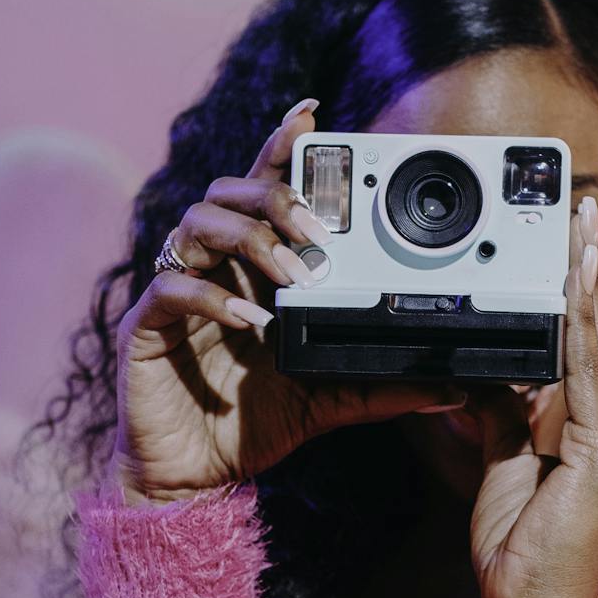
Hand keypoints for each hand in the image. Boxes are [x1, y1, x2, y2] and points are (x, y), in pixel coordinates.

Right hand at [111, 99, 469, 502]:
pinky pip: (170, 289)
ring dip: (251, 239)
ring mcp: (176, 292)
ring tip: (293, 275)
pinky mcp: (145, 328)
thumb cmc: (251, 425)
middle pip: (230, 191)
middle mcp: (211, 266)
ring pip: (196, 223)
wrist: (193, 480)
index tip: (311, 117)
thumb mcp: (330, 401)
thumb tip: (452, 387)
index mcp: (251, 266)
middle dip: (279, 199)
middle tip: (323, 235)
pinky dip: (213, 296)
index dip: (280, 147)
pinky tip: (251, 318)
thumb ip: (383, 386)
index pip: (263, 190)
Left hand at [466, 196, 597, 597]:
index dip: (582, 296)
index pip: (594, 354)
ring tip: (578, 235)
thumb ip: (507, 420)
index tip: (573, 246)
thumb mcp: (505, 472)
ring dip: (588, 289)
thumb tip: (493, 375)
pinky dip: (578, 339)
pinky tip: (568, 299)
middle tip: (579, 215)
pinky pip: (591, 387)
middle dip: (590, 273)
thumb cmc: (523, 559)